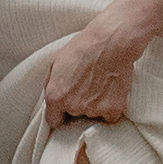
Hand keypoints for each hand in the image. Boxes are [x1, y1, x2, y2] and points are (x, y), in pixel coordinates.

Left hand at [39, 8, 145, 128]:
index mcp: (55, 97)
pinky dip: (111, 108)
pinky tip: (111, 91)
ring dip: (95, 106)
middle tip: (87, 87)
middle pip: (74, 117)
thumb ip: (50, 85)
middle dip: (78, 106)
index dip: (60, 114)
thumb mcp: (55, 62)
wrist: (110, 43)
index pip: (53, 120)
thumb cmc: (82, 47)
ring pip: (92, 116)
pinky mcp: (112, 111)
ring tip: (100, 85)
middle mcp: (72, 107)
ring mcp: (93, 110)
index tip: (66, 110)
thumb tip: (51, 100)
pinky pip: (109, 117)